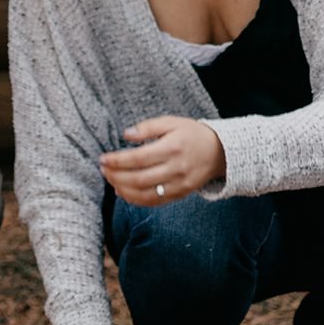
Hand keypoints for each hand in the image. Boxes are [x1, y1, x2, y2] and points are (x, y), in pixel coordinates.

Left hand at [100, 116, 223, 207]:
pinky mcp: (181, 194)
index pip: (139, 158)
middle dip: (117, 176)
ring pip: (146, 194)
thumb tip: (126, 134)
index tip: (103, 159)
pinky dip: (136, 200)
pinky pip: (155, 202)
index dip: (118, 161)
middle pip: (140, 178)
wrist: (220, 152)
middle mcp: (176, 168)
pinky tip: (123, 192)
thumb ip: (148, 127)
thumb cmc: (191, 133)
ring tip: (110, 180)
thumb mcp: (171, 122)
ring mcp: (179, 184)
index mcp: (172, 147)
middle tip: (103, 170)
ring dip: (124, 190)